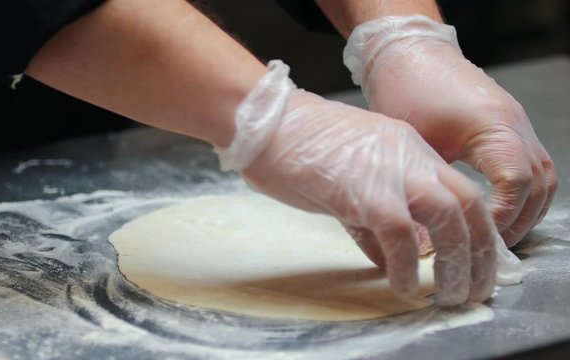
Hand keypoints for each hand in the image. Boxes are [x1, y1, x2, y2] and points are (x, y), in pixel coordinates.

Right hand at [217, 61, 496, 304]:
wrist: (267, 123)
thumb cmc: (296, 148)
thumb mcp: (346, 180)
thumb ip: (372, 215)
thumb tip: (387, 255)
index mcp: (407, 149)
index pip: (459, 191)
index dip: (473, 230)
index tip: (472, 262)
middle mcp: (410, 156)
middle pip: (468, 204)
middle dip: (480, 252)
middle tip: (474, 288)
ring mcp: (391, 171)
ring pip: (450, 216)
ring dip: (457, 262)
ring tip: (451, 294)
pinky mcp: (367, 192)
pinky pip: (401, 235)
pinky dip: (406, 266)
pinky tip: (403, 287)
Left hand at [344, 16, 557, 246]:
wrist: (409, 53)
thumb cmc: (405, 91)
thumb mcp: (413, 144)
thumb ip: (430, 185)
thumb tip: (426, 232)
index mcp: (493, 126)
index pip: (515, 182)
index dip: (501, 217)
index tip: (477, 238)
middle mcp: (514, 124)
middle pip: (539, 184)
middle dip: (518, 221)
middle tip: (490, 248)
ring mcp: (516, 123)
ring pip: (543, 176)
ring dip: (525, 209)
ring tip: (496, 235)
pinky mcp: (508, 124)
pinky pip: (530, 163)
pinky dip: (521, 191)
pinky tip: (498, 208)